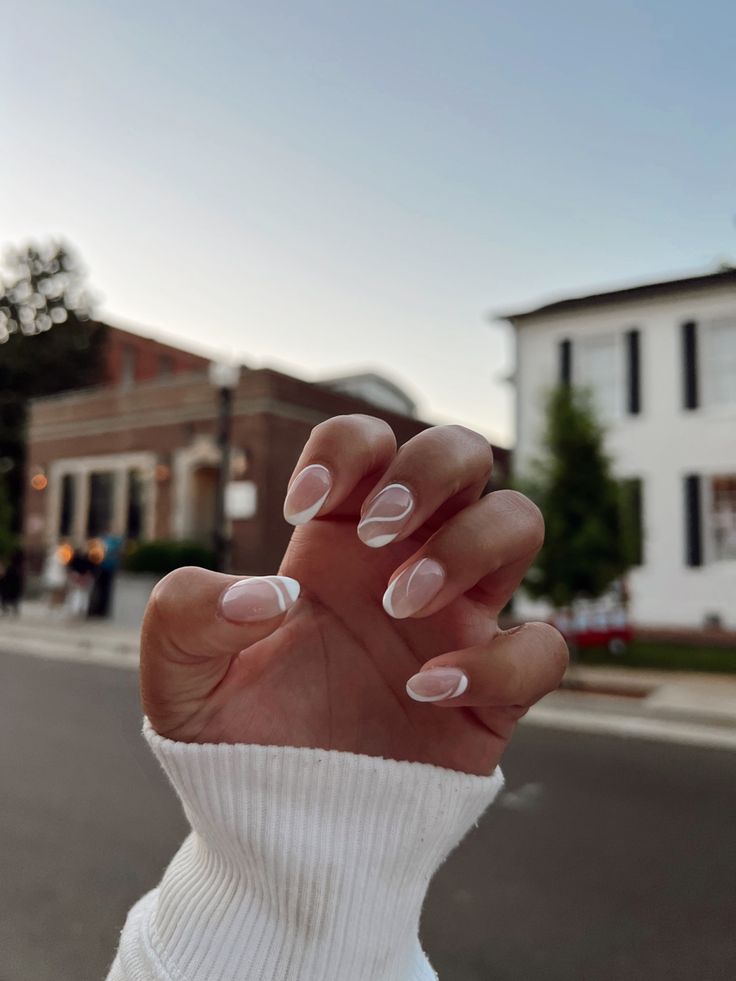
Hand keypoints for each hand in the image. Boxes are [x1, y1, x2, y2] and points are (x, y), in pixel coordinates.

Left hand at [141, 416, 566, 774]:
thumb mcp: (179, 676)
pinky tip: (426, 691)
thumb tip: (275, 593)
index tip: (300, 509)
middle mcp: (407, 562)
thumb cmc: (237, 740)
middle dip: (428, 471)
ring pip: (519, 521)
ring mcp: (459, 621)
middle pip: (465, 454)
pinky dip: (500, 659)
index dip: (347, 448)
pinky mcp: (495, 690)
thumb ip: (186, 615)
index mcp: (338, 541)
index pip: (369, 442)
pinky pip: (543, 647)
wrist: (278, 828)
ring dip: (468, 544)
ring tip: (400, 603)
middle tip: (375, 534)